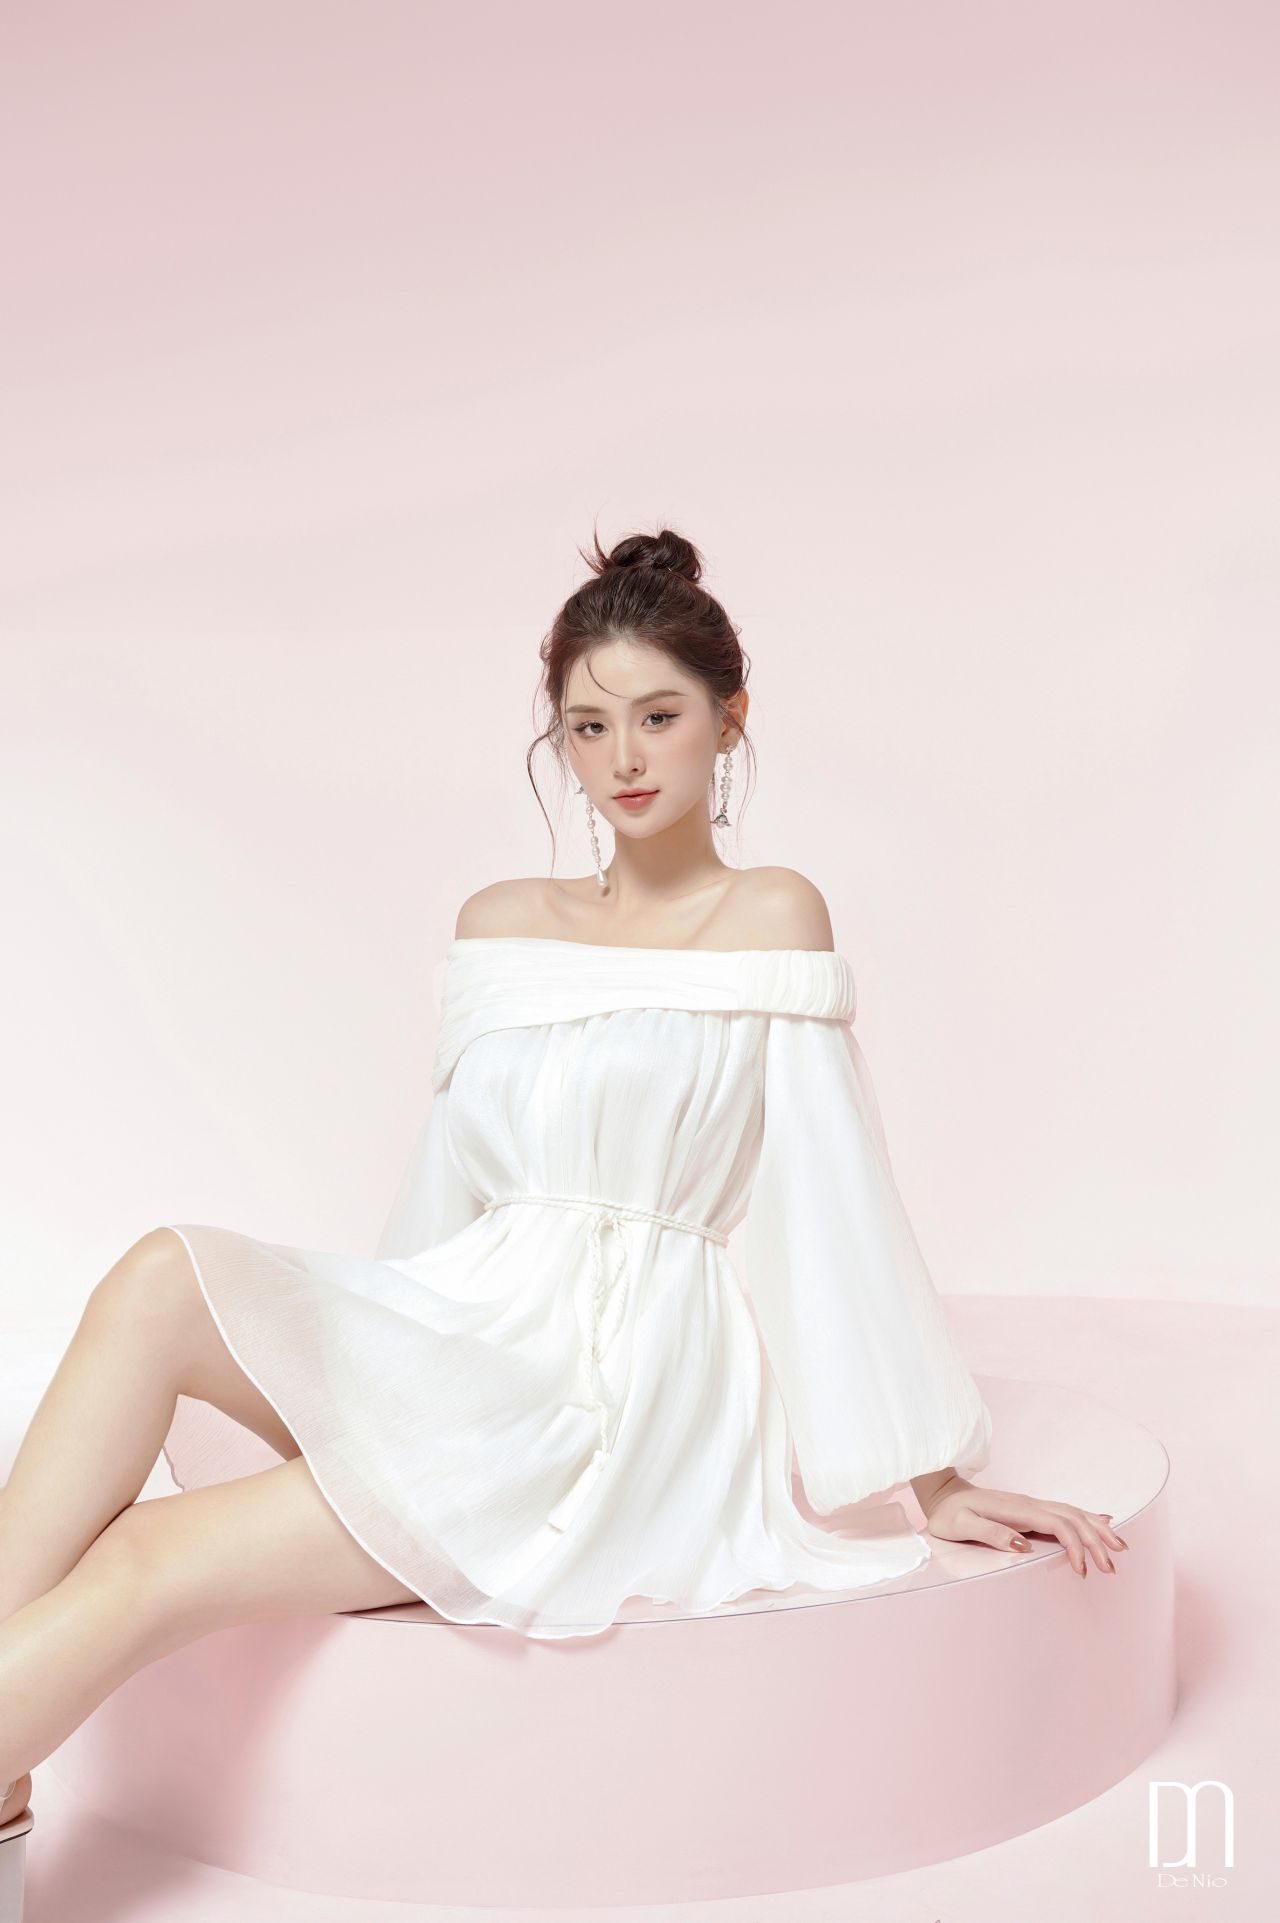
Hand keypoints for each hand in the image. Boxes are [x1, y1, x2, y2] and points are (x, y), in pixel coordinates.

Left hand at [918, 1473, 1127, 1576]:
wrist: (942, 1493)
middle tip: (1113, 1567)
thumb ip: (991, 1533)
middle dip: (1097, 1541)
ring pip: (1074, 1513)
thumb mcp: (962, 1525)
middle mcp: (1029, 1504)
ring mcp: (1031, 1504)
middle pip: (1074, 1518)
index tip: (1083, 1571)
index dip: (1075, 1546)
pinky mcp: (1030, 1509)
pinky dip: (1087, 1518)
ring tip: (1119, 1547)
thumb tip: (1023, 1545)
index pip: (1058, 1524)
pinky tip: (1101, 1522)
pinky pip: (1065, 1512)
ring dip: (1098, 1529)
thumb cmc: (949, 1513)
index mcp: (1017, 1509)